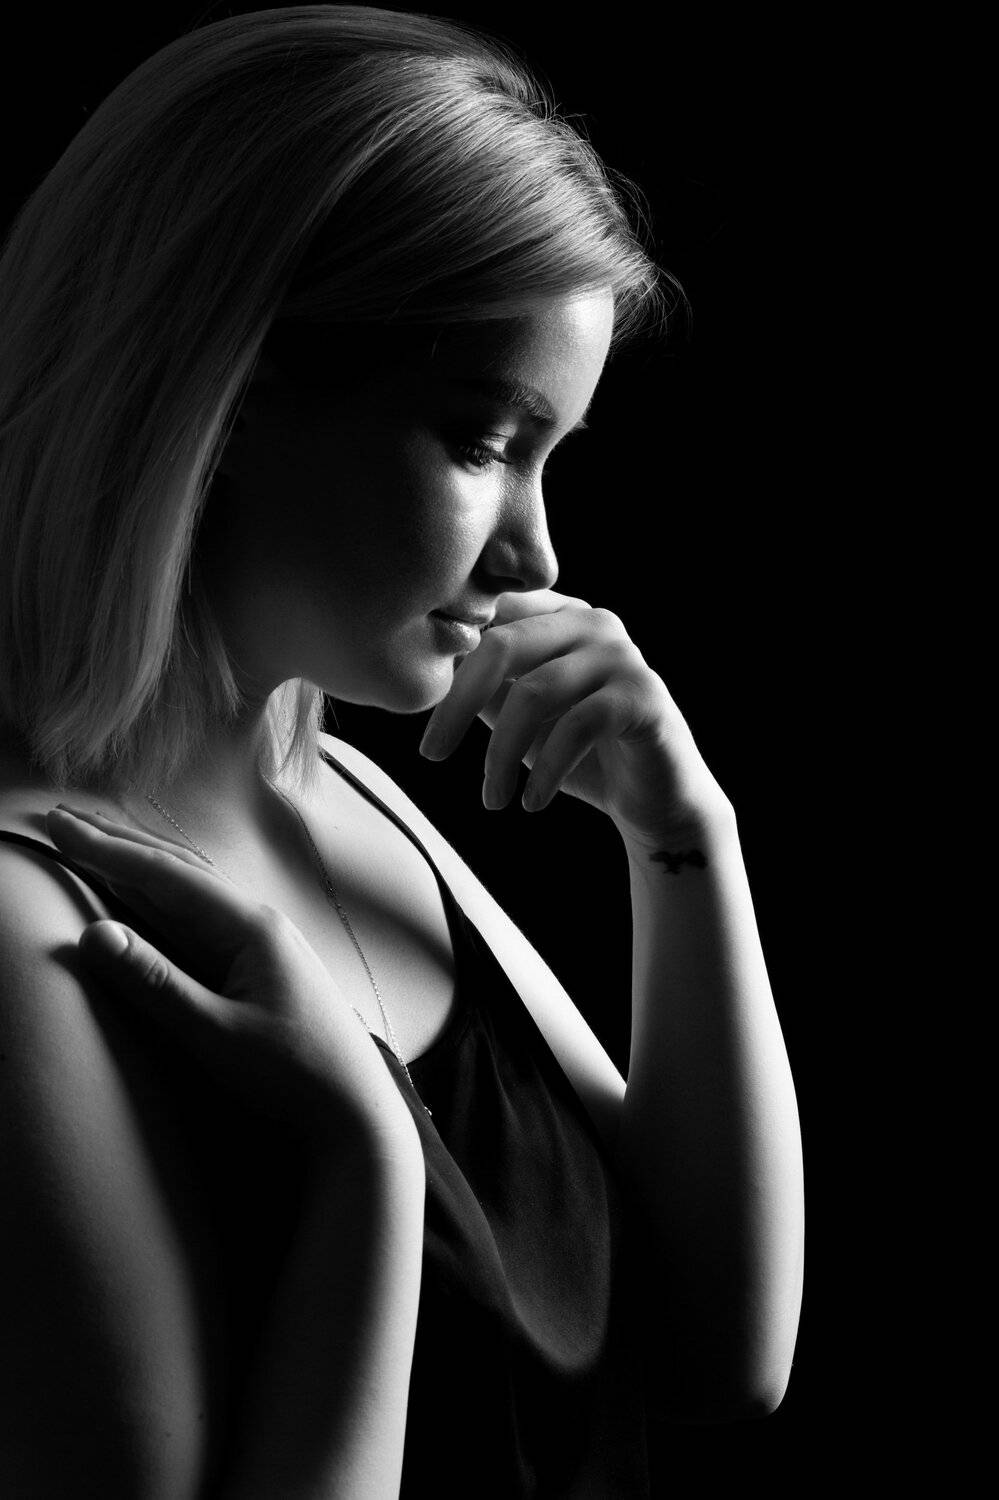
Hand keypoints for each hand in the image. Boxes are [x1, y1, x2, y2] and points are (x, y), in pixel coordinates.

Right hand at [45, 805, 420, 1159]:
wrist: (357, 1111)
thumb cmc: (295, 1076)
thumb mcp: (217, 1036)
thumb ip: (156, 985)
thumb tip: (94, 934)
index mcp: (250, 928)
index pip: (165, 876)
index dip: (107, 850)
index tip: (58, 826)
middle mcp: (258, 923)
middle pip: (178, 869)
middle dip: (118, 843)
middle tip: (62, 819)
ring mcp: (263, 942)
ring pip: (191, 889)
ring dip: (140, 864)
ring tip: (97, 842)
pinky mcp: (262, 965)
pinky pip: (202, 915)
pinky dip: (164, 895)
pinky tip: (151, 895)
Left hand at [419, 589, 732, 847]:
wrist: (653, 799)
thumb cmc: (577, 753)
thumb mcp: (516, 714)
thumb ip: (481, 683)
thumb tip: (422, 667)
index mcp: (556, 613)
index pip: (488, 611)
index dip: (446, 650)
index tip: (412, 695)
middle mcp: (591, 621)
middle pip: (503, 645)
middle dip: (457, 703)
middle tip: (430, 754)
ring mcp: (622, 655)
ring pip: (536, 692)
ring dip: (502, 754)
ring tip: (491, 798)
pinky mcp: (644, 696)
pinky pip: (577, 726)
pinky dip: (546, 769)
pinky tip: (530, 802)